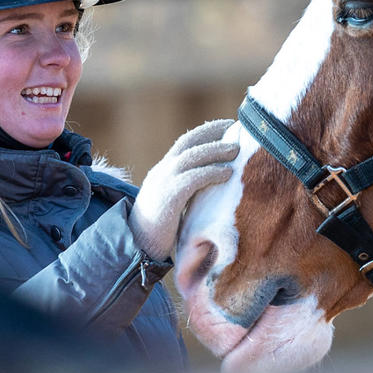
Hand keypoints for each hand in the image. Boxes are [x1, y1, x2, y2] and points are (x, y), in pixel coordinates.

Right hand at [130, 119, 238, 260]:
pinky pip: (193, 178)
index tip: (226, 126)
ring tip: (236, 150)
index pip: (185, 142)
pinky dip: (211, 173)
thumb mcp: (172, 201)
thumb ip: (187, 189)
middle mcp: (162, 171)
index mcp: (163, 170)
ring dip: (216, 150)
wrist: (136, 246)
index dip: (206, 131)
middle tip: (236, 130)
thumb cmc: (159, 229)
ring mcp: (164, 182)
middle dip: (213, 132)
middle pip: (189, 142)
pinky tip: (227, 174)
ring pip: (192, 156)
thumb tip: (214, 183)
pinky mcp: (169, 197)